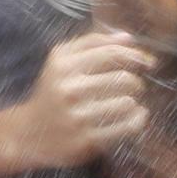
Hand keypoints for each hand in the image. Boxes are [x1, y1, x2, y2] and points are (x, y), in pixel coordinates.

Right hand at [17, 31, 156, 167]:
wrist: (29, 134)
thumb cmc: (53, 92)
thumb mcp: (61, 61)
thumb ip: (92, 43)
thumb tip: (128, 37)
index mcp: (63, 66)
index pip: (110, 53)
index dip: (135, 55)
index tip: (147, 62)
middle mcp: (69, 89)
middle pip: (123, 79)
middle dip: (136, 82)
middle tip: (136, 86)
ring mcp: (78, 116)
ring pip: (127, 103)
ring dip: (135, 102)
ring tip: (129, 103)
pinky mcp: (87, 140)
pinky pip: (126, 127)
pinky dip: (138, 120)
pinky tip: (137, 116)